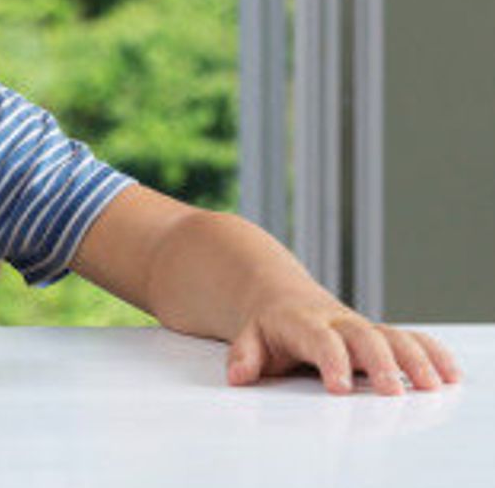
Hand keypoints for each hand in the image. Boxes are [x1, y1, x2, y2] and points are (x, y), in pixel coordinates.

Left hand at [226, 291, 462, 394]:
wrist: (281, 296)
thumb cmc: (268, 326)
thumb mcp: (249, 336)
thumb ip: (244, 354)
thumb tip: (239, 375)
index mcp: (304, 323)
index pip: (320, 341)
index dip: (332, 362)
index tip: (339, 388)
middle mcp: (338, 322)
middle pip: (365, 337)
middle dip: (380, 363)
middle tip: (392, 392)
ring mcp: (361, 328)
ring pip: (394, 336)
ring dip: (416, 359)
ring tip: (434, 385)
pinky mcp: (379, 335)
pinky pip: (410, 339)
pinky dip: (431, 353)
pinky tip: (449, 374)